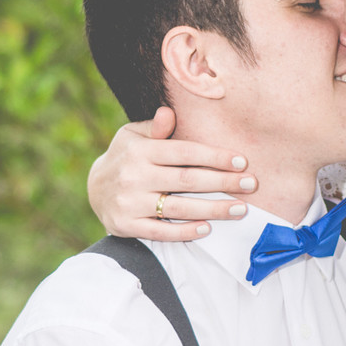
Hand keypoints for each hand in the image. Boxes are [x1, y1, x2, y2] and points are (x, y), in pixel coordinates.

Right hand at [87, 107, 257, 241]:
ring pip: (179, 208)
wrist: (95, 188)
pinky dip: (185, 231)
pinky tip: (207, 228)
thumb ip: (156, 128)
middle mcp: (134, 175)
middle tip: (251, 185)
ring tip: (239, 209)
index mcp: (140, 150)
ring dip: (213, 210)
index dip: (215, 156)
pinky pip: (161, 232)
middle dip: (223, 183)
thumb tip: (168, 113)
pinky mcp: (126, 225)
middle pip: (187, 180)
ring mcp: (130, 202)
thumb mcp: (134, 135)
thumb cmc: (127, 156)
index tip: (241, 162)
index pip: (185, 152)